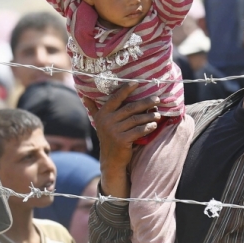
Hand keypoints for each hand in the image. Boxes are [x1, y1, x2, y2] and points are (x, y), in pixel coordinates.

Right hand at [82, 83, 160, 197]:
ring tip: (158, 114)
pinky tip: (154, 125)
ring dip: (149, 116)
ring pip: (136, 119)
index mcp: (102, 114)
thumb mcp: (99, 123)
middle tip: (157, 99)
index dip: (126, 89)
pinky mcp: (122, 140)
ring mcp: (114, 131)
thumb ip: (94, 109)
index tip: (136, 82)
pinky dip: (147, 127)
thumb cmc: (109, 138)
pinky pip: (138, 131)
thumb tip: (85, 96)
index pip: (115, 98)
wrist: (111, 160)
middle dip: (145, 102)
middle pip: (130, 108)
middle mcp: (106, 121)